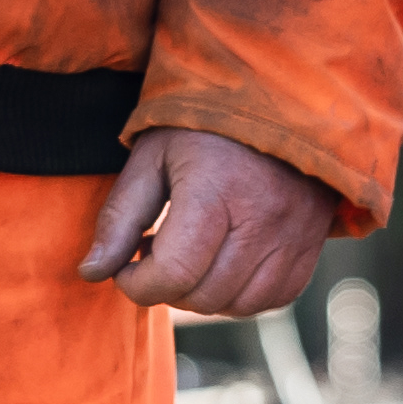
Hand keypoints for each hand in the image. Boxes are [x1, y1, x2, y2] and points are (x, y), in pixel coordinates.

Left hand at [78, 125, 332, 315]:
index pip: (175, 273)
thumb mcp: (152, 155)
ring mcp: (293, 235)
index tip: (126, 267)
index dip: (138, 284)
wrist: (278, 98)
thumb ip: (120, 216)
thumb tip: (92, 272)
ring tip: (189, 255)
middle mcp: (262, 219)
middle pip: (203, 295)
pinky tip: (223, 263)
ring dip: (202, 294)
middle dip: (166, 287)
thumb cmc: (205, 124)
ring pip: (237, 306)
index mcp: (216, 189)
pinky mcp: (311, 246)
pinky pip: (272, 299)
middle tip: (155, 252)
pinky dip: (240, 295)